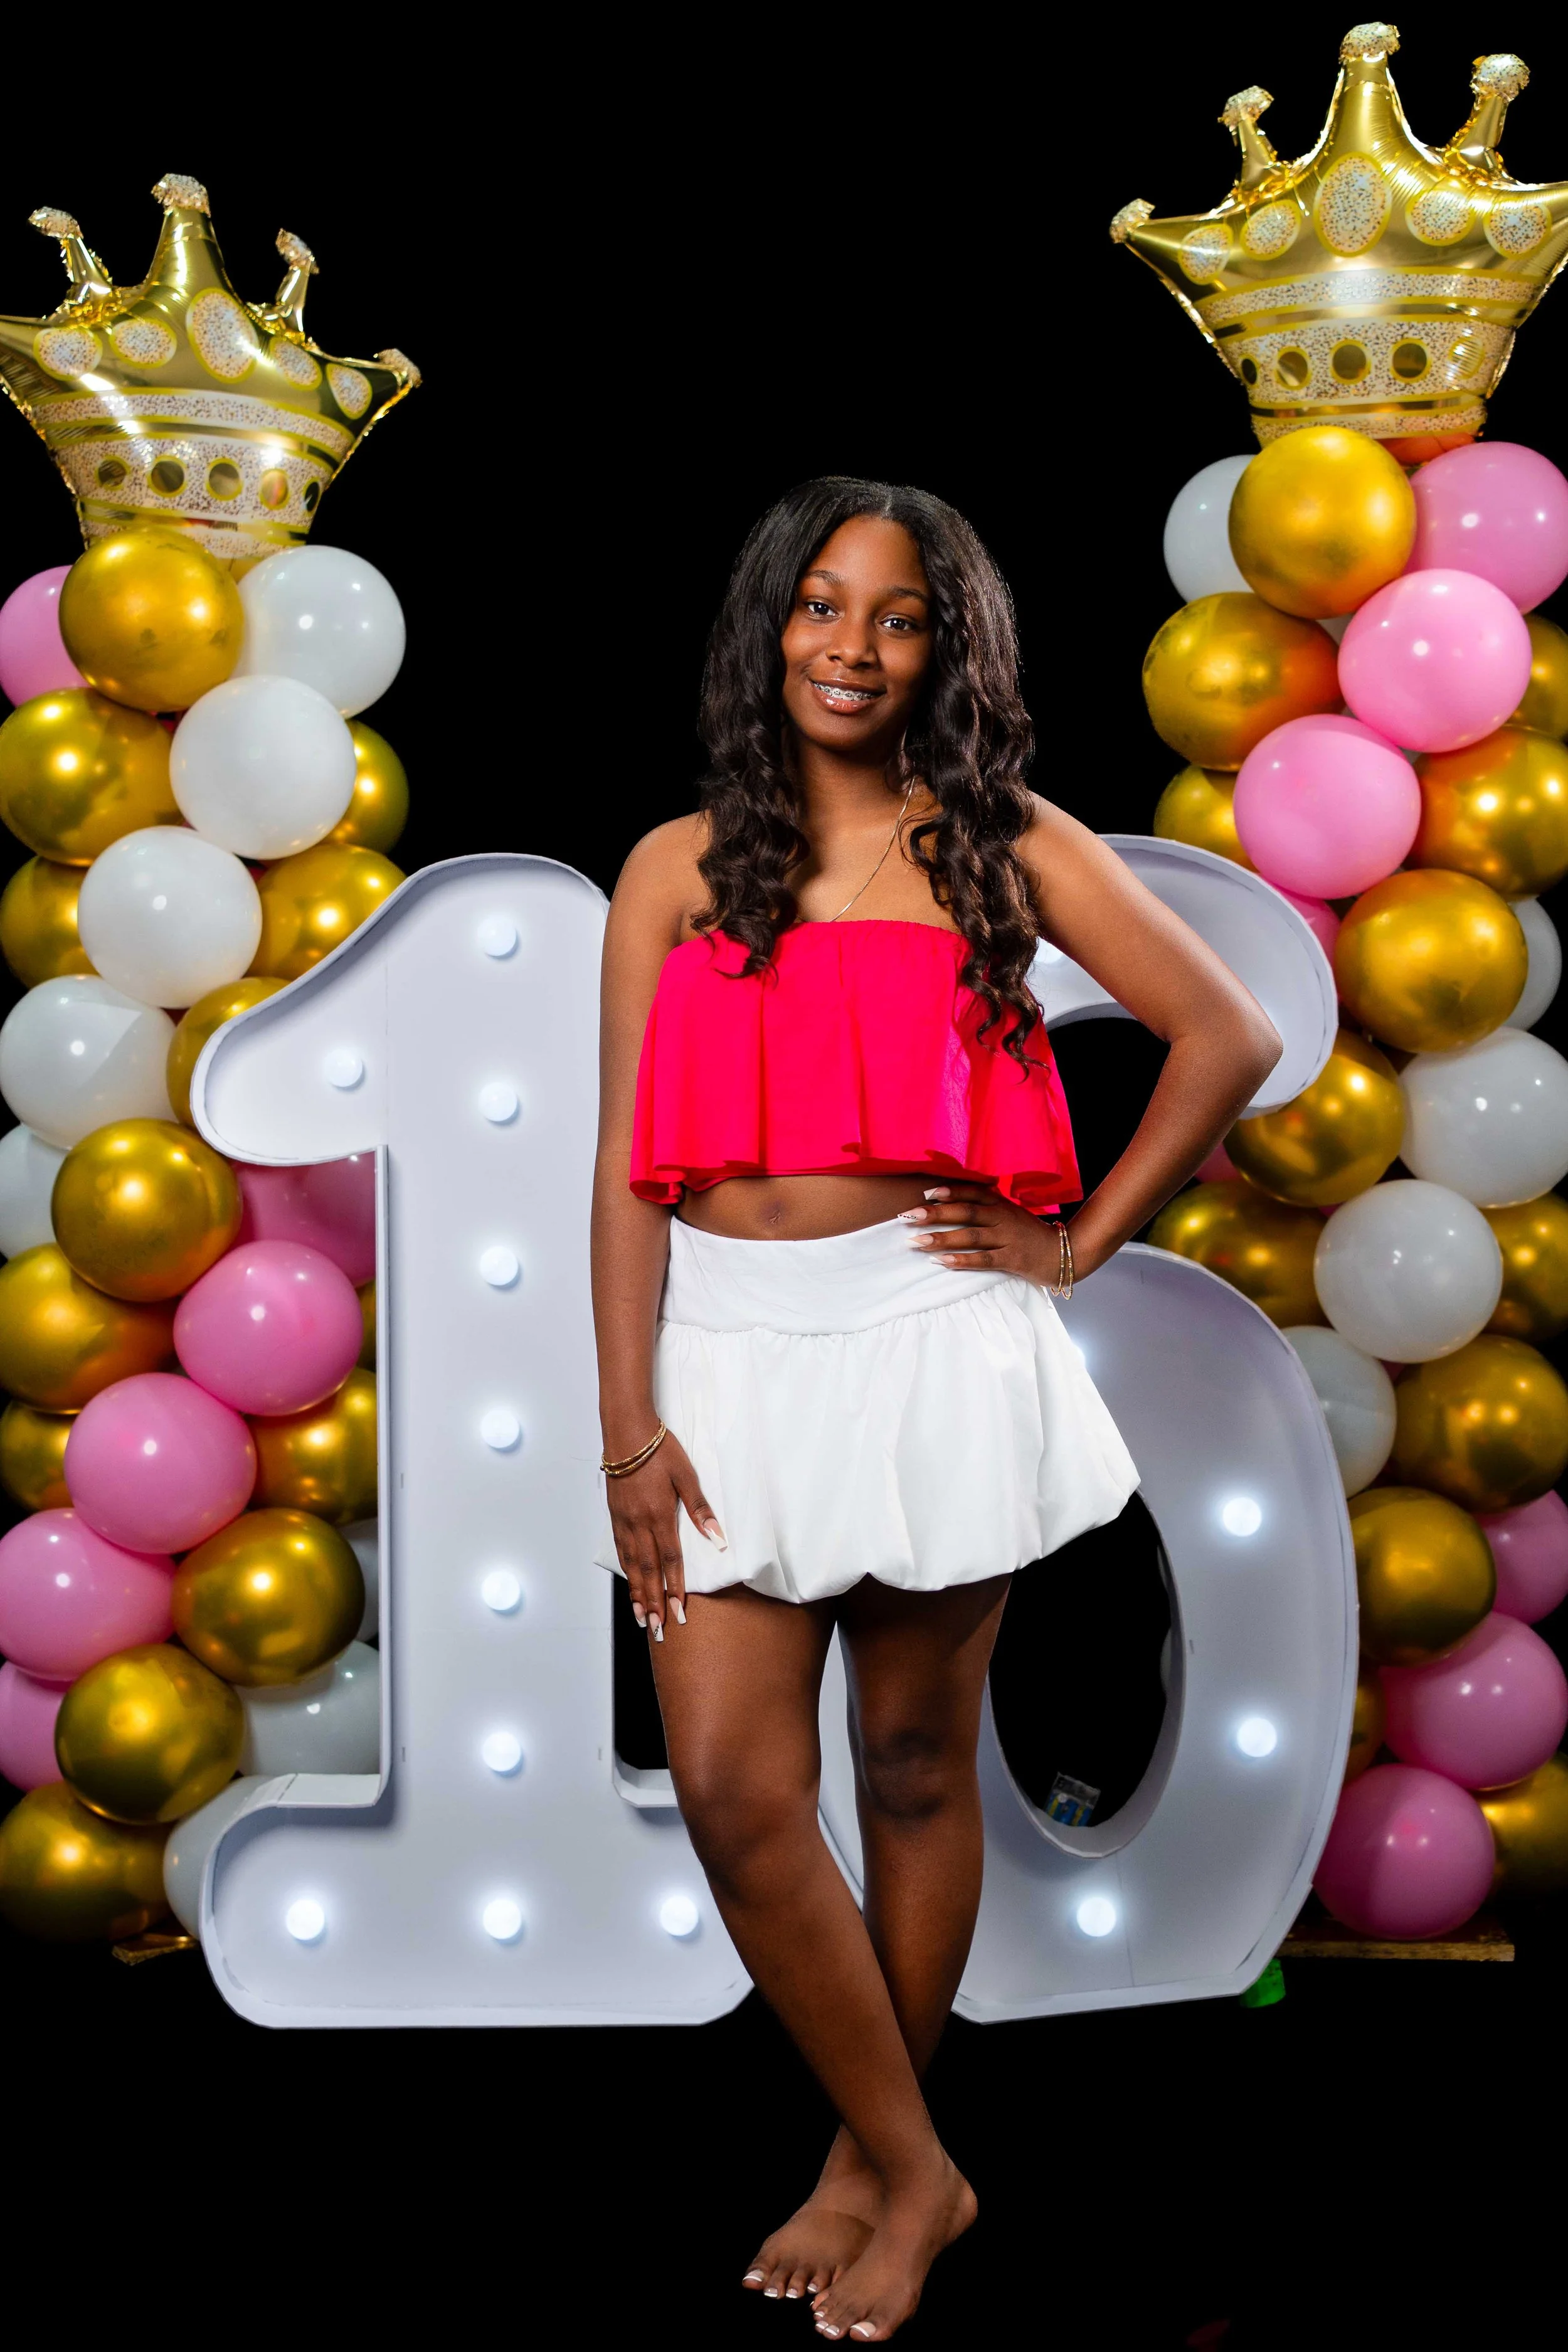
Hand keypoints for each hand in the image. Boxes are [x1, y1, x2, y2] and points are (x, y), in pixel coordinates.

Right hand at [605, 1425, 724, 1639]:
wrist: (626, 1432)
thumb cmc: (660, 1450)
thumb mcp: (687, 1475)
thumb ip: (700, 1508)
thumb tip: (719, 1538)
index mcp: (660, 1515)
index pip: (670, 1561)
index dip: (675, 1589)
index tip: (679, 1613)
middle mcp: (639, 1523)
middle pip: (648, 1571)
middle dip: (653, 1602)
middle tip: (656, 1629)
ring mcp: (624, 1521)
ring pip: (631, 1565)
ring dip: (637, 1593)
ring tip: (641, 1616)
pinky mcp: (615, 1515)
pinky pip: (621, 1550)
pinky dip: (626, 1571)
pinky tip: (630, 1582)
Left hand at [901, 1183, 1083, 1284]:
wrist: (1064, 1253)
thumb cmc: (1030, 1235)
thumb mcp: (1011, 1214)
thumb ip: (987, 1206)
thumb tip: (951, 1202)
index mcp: (1002, 1204)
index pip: (973, 1192)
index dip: (950, 1191)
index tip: (925, 1194)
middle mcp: (1004, 1218)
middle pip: (966, 1212)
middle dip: (936, 1213)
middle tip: (909, 1216)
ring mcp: (1009, 1239)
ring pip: (971, 1236)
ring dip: (942, 1238)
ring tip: (917, 1242)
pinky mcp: (1013, 1260)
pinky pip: (984, 1260)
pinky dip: (962, 1261)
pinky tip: (943, 1262)